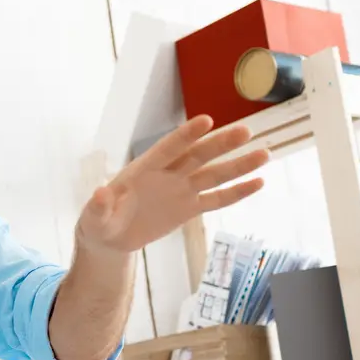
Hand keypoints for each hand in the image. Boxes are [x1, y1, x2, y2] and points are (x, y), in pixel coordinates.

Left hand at [77, 115, 269, 254]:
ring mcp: (180, 190)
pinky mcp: (188, 208)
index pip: (168, 149)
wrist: (109, 238)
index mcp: (143, 170)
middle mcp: (167, 175)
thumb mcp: (94, 217)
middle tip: (245, 131)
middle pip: (197, 156)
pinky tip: (258, 182)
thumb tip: (100, 193)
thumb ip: (99, 206)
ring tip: (264, 153)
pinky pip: (215, 200)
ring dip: (238, 165)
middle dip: (220, 144)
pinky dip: (236, 193)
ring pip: (213, 175)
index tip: (207, 120)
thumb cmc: (99, 221)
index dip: (186, 136)